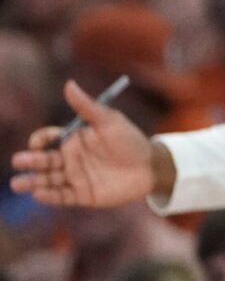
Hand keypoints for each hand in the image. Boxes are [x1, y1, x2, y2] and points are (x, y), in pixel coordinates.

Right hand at [9, 80, 163, 206]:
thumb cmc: (131, 140)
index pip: (49, 139)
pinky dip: (50, 196)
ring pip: (48, 180)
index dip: (40, 140)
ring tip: (17, 184)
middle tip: (18, 161)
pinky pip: (62, 196)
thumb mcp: (110, 121)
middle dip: (30, 161)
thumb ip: (87, 107)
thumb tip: (69, 84)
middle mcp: (70, 158)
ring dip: (32, 182)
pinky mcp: (83, 194)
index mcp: (74, 139)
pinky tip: (39, 194)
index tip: (37, 143)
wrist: (151, 166)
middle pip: (44, 160)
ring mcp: (75, 177)